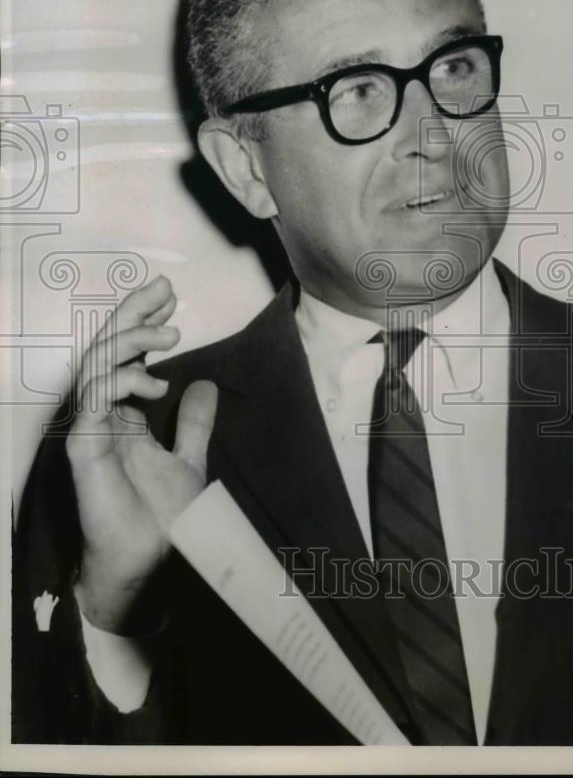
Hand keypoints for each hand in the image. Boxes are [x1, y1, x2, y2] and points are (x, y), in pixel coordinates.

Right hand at [66, 275, 217, 633]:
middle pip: (108, 350)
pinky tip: (154, 379)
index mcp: (120, 414)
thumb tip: (206, 384)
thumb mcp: (189, 457)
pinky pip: (95, 398)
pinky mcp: (84, 447)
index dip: (142, 324)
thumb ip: (193, 422)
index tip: (170, 300)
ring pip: (97, 365)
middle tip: (163, 288)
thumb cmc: (163, 518)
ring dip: (133, 340)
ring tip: (170, 332)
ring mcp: (88, 429)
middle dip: (133, 314)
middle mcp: (99, 416)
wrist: (153, 565)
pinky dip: (122, 380)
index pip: (124, 356)